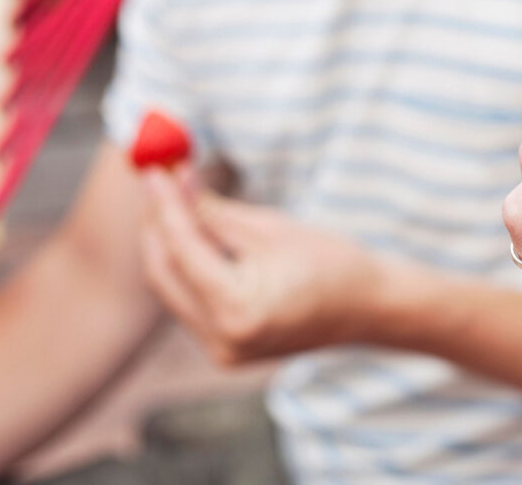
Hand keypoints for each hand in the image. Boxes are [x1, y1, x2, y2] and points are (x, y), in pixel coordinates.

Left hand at [139, 172, 379, 364]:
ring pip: (173, 289)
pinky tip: (191, 234)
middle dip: (157, 225)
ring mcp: (222, 352)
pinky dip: (187, 267)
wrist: (368, 309)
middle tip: (156, 181)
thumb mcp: (272, 228)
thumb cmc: (332, 263)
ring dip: (169, 244)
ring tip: (173, 199)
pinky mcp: (225, 351)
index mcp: (238, 309)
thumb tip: (175, 180)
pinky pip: (191, 302)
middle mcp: (222, 339)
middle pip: (165, 275)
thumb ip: (215, 211)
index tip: (153, 169)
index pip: (183, 250)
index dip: (164, 206)